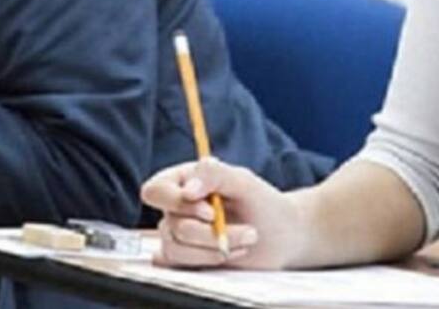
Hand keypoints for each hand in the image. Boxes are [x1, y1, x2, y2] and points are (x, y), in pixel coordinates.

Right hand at [141, 158, 304, 269]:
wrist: (282, 236)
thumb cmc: (263, 203)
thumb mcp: (244, 181)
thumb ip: (215, 175)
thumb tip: (186, 190)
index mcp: (185, 179)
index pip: (156, 190)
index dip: (175, 202)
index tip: (210, 211)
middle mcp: (178, 206)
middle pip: (171, 224)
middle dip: (211, 232)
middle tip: (248, 230)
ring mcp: (181, 234)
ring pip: (176, 247)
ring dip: (216, 247)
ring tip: (248, 238)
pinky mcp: (187, 257)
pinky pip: (181, 264)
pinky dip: (210, 259)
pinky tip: (233, 251)